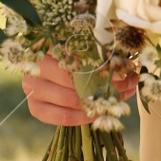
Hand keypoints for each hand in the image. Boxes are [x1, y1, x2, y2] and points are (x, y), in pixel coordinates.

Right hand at [20, 52, 138, 126]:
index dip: (102, 61)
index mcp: (45, 43)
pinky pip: (63, 116)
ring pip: (70, 98)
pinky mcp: (35, 107)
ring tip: (119, 100)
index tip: (124, 66)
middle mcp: (35, 64)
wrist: (50, 72)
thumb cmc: (71, 54)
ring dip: (98, 101)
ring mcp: (32, 87)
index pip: (76, 52)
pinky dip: (84, 117)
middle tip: (129, 84)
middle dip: (105, 82)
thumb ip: (97, 48)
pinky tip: (100, 114)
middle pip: (74, 76)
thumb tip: (128, 62)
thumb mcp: (82, 45)